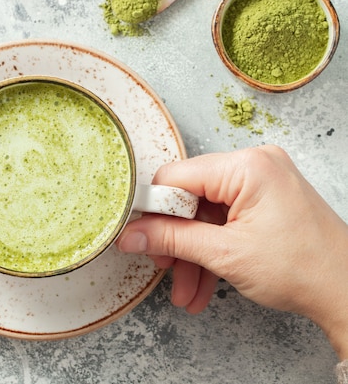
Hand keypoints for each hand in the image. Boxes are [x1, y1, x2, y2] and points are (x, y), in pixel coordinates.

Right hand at [117, 145, 347, 358]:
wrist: (347, 292)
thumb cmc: (303, 269)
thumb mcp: (225, 254)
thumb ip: (172, 239)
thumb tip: (131, 235)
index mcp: (247, 166)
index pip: (176, 177)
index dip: (153, 209)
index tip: (137, 236)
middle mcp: (253, 165)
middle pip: (189, 197)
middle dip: (175, 239)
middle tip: (164, 267)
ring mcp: (260, 183)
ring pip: (204, 215)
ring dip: (192, 254)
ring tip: (186, 291)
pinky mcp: (263, 200)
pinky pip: (223, 221)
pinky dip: (211, 251)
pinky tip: (203, 285)